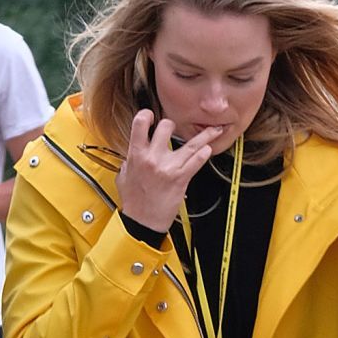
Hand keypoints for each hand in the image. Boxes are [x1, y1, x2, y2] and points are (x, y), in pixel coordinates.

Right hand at [116, 110, 218, 232]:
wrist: (142, 222)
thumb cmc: (134, 202)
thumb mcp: (124, 177)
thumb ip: (129, 162)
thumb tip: (132, 155)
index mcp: (136, 155)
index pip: (140, 123)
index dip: (147, 115)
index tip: (151, 115)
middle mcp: (152, 158)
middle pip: (166, 126)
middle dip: (172, 126)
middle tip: (175, 130)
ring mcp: (168, 167)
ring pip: (190, 144)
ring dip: (204, 136)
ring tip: (214, 131)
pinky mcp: (180, 178)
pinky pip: (196, 162)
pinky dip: (204, 155)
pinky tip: (208, 150)